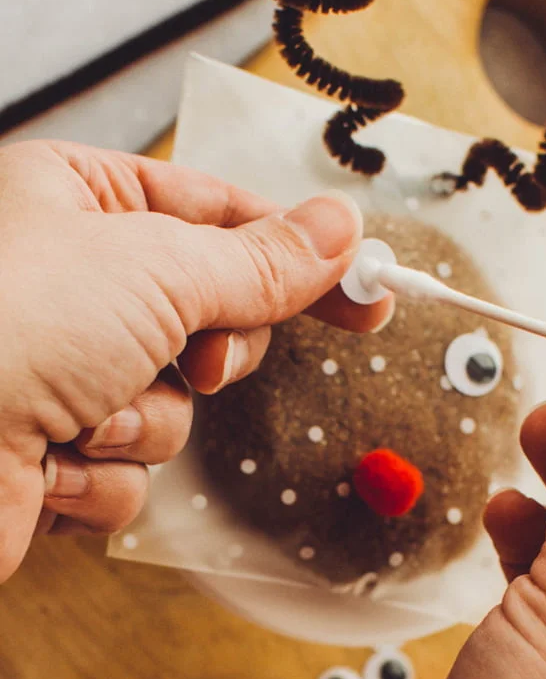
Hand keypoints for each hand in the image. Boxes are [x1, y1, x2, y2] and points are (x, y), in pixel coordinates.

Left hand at [0, 140, 390, 581]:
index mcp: (75, 200)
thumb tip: (337, 230)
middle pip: (208, 315)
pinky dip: (100, 477)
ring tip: (76, 413)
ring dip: (141, 420)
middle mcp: (65, 280)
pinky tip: (45, 463)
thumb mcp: (153, 269)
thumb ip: (258, 260)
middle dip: (205, 352)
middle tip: (191, 356)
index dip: (298, 254)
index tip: (367, 286)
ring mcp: (55, 368)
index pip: (218, 214)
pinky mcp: (47, 451)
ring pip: (176, 403)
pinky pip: (130, 471)